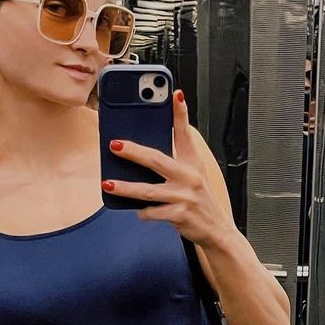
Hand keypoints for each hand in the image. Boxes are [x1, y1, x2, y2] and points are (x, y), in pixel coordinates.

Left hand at [102, 91, 232, 249]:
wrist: (216, 230)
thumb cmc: (199, 200)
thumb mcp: (194, 175)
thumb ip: (173, 162)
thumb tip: (140, 153)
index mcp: (192, 162)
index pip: (185, 133)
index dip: (180, 113)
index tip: (175, 94)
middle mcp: (189, 176)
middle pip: (156, 159)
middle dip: (133, 151)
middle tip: (114, 145)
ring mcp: (184, 196)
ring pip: (148, 190)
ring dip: (125, 188)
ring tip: (107, 184)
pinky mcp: (180, 214)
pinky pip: (153, 212)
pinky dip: (143, 212)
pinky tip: (138, 210)